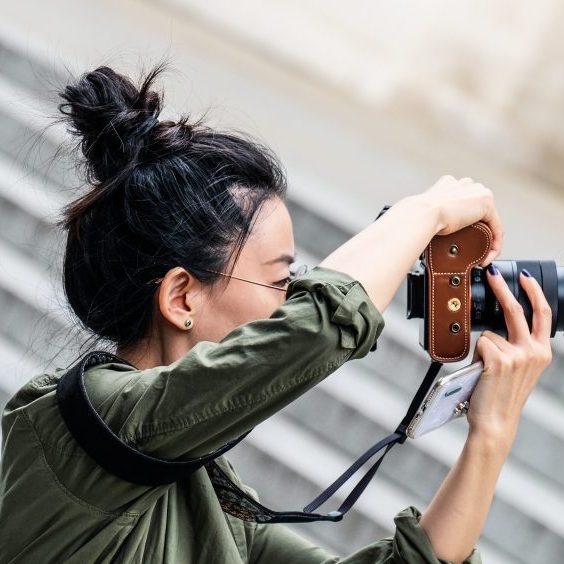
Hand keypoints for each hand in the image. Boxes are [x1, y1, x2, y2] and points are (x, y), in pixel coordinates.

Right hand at [419, 175, 502, 266]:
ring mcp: (477, 192)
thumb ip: (437, 216)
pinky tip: (486, 257)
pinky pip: (496, 227)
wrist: (422, 215)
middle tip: (472, 250)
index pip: (464, 203)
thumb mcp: (428, 214)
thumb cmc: (418, 217)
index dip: (465, 223)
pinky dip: (494, 245)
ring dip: (487, 239)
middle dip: (478, 231)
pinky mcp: (486, 204)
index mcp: (449, 184)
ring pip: (488, 219)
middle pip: (478, 210)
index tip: (460, 239)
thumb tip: (439, 230)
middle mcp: (465, 185)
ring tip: (480, 256)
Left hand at [466, 266, 552, 450]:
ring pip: (489, 332)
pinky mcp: (499, 359)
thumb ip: (516, 346)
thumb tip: (496, 326)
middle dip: (502, 287)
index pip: (543, 314)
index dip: (534, 291)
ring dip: (482, 347)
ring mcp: (517, 355)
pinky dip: (475, 354)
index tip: (525, 276)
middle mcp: (534, 352)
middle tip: (492, 272)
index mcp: (541, 352)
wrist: (495, 421)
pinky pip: (479, 343)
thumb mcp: (520, 368)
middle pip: (517, 309)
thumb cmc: (502, 394)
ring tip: (485, 368)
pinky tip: (481, 371)